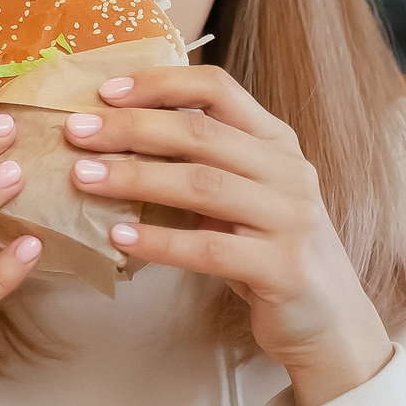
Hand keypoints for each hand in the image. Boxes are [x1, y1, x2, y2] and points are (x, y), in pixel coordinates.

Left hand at [66, 66, 389, 405]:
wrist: (329, 321)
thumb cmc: (266, 251)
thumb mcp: (241, 196)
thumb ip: (199, 164)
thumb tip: (111, 139)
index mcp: (276, 142)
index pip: (219, 89)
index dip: (161, 84)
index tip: (106, 91)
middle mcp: (289, 172)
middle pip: (201, 134)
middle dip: (131, 129)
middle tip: (76, 131)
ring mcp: (292, 219)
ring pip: (203, 185)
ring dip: (135, 179)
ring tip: (83, 177)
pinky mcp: (284, 268)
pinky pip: (210, 249)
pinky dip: (160, 241)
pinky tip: (119, 237)